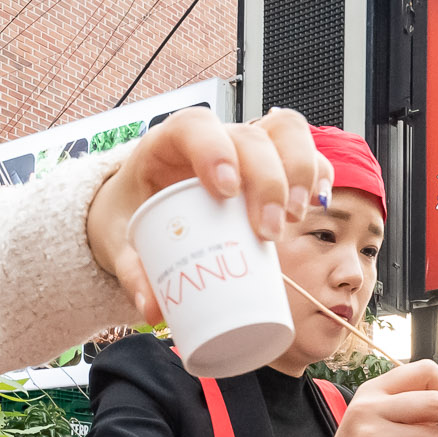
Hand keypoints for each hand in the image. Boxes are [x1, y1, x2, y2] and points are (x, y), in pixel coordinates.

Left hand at [87, 108, 324, 324]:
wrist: (136, 206)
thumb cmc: (130, 216)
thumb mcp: (120, 243)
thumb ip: (133, 273)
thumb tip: (154, 310)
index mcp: (168, 144)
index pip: (197, 126)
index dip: (215, 150)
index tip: (225, 191)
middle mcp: (213, 138)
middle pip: (250, 136)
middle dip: (267, 182)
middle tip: (267, 234)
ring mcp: (245, 147)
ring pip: (285, 133)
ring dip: (299, 172)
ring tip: (294, 218)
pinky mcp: (269, 163)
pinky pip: (303, 153)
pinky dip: (316, 172)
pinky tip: (317, 201)